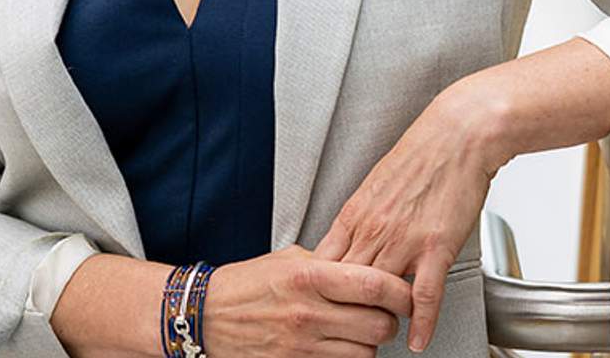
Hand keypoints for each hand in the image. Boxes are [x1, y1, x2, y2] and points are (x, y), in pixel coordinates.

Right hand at [197, 244, 408, 357]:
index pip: (374, 285)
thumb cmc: (244, 285)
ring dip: (370, 343)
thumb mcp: (287, 260)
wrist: (204, 315)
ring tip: (358, 330)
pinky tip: (340, 345)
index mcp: (308, 277)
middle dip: (389, 320)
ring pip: (366, 352)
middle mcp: (308, 312)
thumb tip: (363, 266)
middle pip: (379, 324)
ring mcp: (302, 344)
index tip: (405, 293)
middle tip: (384, 314)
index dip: (401, 292)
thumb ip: (327, 263)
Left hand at [312, 84, 507, 351]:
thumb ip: (362, 217)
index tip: (319, 308)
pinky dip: (420, 323)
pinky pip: (424, 294)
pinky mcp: (436, 246)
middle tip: (345, 332)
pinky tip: (417, 340)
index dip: (320, 292)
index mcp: (355, 213)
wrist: (457, 134)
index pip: (325, 264)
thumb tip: (350, 238)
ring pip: (379, 293)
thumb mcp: (376, 184)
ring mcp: (403, 239)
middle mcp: (373, 229)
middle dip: (343, 312)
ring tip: (380, 338)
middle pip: (346, 285)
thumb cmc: (421, 155)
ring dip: (379, 320)